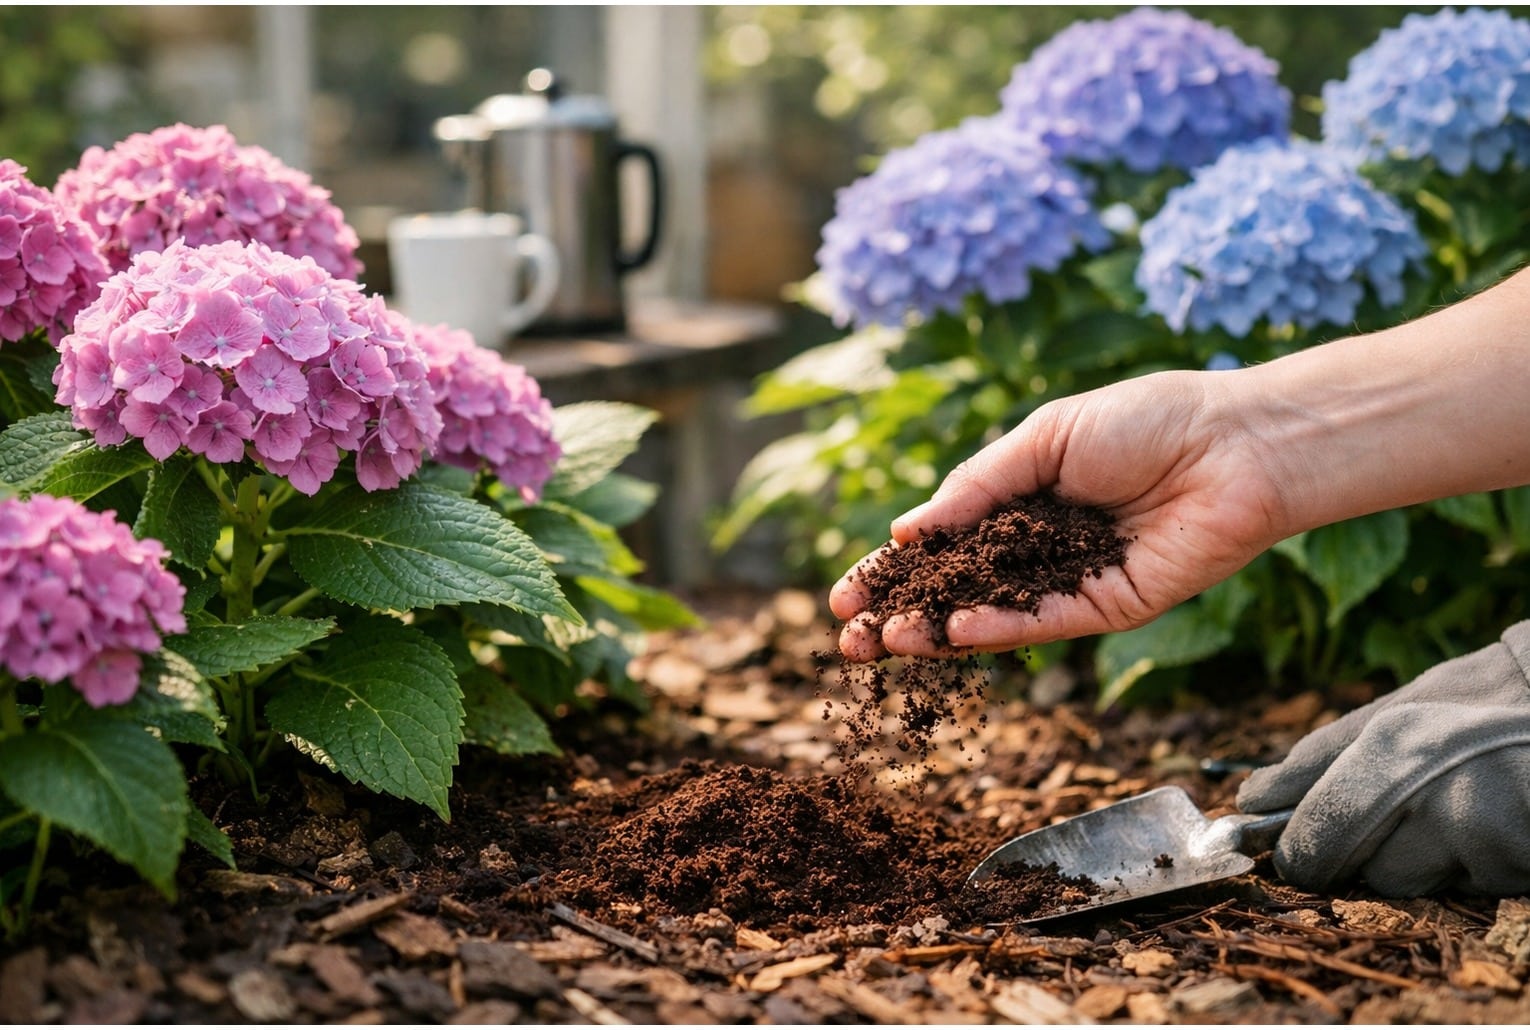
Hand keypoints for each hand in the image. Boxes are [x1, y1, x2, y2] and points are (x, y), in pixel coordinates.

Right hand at [829, 369, 1291, 659]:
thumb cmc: (1145, 420)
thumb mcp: (1043, 439)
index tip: (844, 596)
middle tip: (849, 640)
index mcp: (1017, 503)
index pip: (940, 547)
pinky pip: (1046, 623)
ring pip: (992, 616)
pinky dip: (1001, 629)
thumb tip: (907, 531)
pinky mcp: (1109, 606)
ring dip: (939, 632)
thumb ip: (976, 487)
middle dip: (901, 616)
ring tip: (890, 641)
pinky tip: (958, 632)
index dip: (892, 572)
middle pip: (955, 592)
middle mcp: (1037, 549)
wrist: (1235, 442)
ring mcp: (1070, 582)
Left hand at [1238, 621, 1529, 896]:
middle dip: (1349, 854)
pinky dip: (1462, 863)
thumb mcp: (1392, 711)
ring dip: (1410, 857)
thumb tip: (1253, 799)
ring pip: (1408, 882)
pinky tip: (1482, 820)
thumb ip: (1318, 759)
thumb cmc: (1473, 700)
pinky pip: (1465, 884)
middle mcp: (1436, 799)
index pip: (1318, 834)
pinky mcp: (1520, 865)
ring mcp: (1485, 838)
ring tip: (1442, 807)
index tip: (1292, 850)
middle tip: (1366, 823)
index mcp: (1393, 751)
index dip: (1297, 851)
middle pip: (1358, 869)